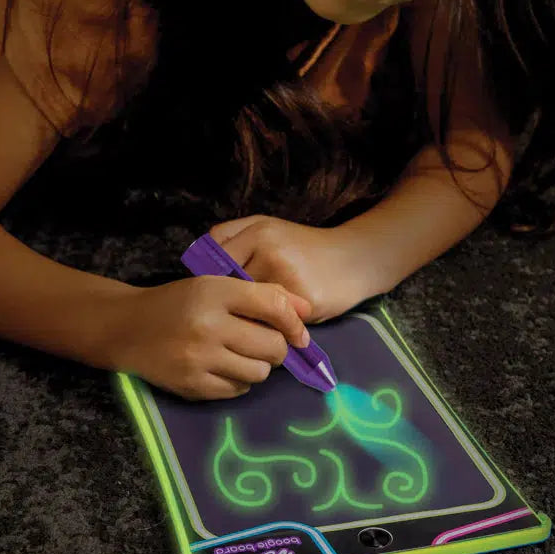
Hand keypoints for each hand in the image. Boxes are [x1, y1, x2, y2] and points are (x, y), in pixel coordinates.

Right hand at [104, 277, 311, 400]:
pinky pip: (238, 389)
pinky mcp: (193, 386)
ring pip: (259, 372)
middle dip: (276, 347)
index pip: (273, 306)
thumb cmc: (178, 303)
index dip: (295, 322)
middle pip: (272, 346)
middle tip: (263, 342)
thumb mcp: (216, 286)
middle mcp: (208, 325)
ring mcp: (199, 359)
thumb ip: (263, 295)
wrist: (127, 328)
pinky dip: (238, 379)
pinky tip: (223, 366)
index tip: (300, 333)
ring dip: (258, 365)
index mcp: (215, 291)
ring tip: (240, 353)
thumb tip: (308, 310)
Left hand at [208, 216, 362, 322]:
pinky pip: (273, 320)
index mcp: (258, 231)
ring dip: (247, 318)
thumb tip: (199, 262)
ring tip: (253, 321)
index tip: (216, 294)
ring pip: (249, 307)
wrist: (355, 258)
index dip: (211, 282)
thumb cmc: (305, 245)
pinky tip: (275, 324)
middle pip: (230, 287)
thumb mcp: (268, 228)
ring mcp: (287, 276)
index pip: (215, 262)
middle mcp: (270, 251)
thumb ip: (232, 237)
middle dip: (229, 302)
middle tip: (230, 313)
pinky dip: (269, 325)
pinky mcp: (303, 300)